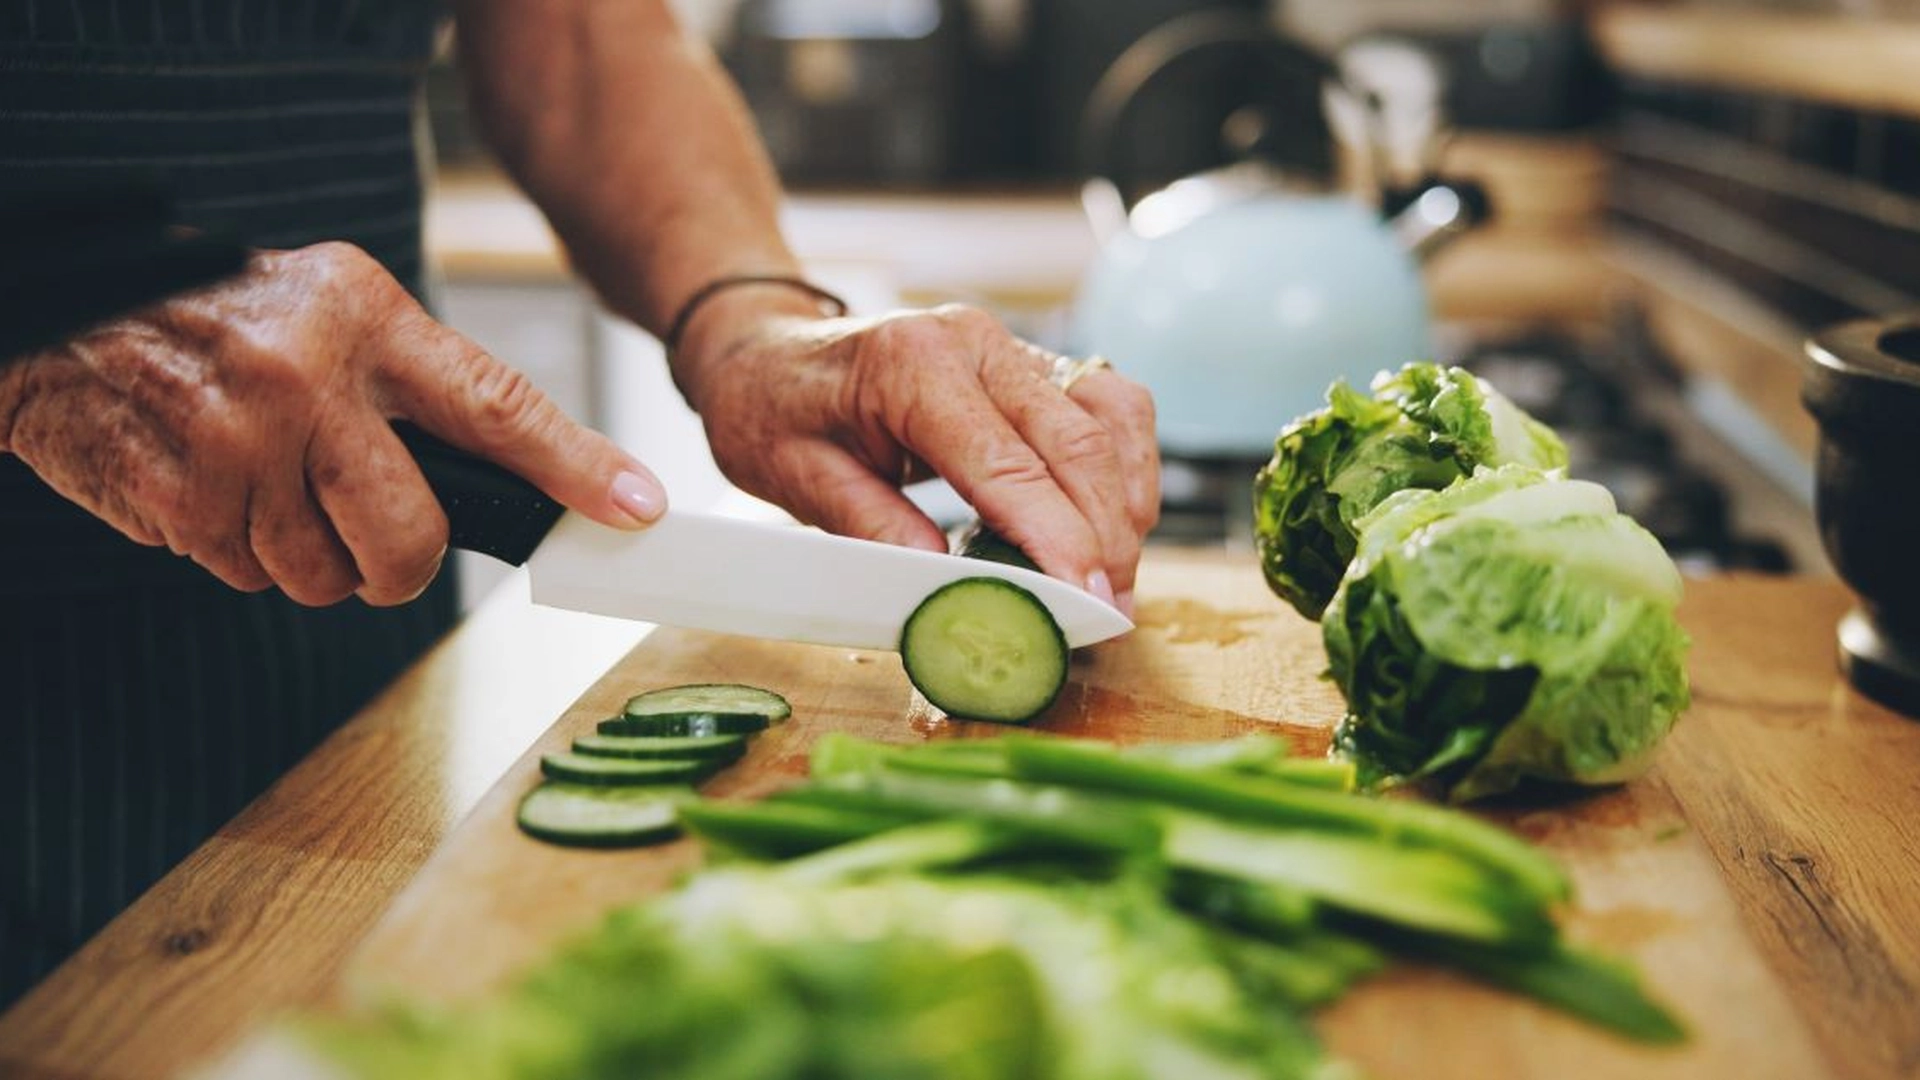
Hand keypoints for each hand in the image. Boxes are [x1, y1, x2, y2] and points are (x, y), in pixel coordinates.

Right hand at [0, 243, 665, 605]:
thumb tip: (515, 481)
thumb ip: (414, 386)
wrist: (63, 313)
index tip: (636, 510)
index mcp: (370, 320)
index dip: (576, 467)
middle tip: (364, 537)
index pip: (498, 406)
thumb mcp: (333, 310)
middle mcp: (312, 378)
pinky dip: (235, 552)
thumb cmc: (219, 314)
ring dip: (303, 558)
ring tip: (263, 481)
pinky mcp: (181, 496)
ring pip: (325, 576)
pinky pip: (248, 577)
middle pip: (413, 538)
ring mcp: (242, 441)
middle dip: (395, 564)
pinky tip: (212, 486)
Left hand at [673, 298, 1157, 613]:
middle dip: (1106, 535)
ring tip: (1117, 580)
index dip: (1058, 536)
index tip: (1086, 600)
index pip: (1008, 461)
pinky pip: (1106, 403)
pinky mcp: (1029, 361)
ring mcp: (1009, 344)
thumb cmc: (772, 410)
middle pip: (1077, 440)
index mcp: (912, 365)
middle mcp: (974, 341)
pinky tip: (1115, 522)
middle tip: (1110, 614)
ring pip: (1111, 414)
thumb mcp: (796, 479)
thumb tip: (949, 587)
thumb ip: (872, 527)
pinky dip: (1126, 464)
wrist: (765, 350)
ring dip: (1128, 500)